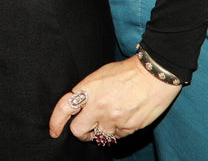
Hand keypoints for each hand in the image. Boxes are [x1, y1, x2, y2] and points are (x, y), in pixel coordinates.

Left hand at [49, 55, 182, 144]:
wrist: (153, 75)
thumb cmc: (127, 72)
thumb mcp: (100, 75)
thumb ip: (89, 92)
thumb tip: (81, 106)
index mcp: (88, 89)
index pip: (64, 108)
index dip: (56, 122)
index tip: (54, 130)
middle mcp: (97, 106)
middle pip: (78, 130)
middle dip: (81, 132)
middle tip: (87, 128)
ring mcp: (112, 119)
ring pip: (99, 136)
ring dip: (102, 130)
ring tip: (112, 117)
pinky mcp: (127, 128)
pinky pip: (117, 136)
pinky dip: (118, 130)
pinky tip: (124, 117)